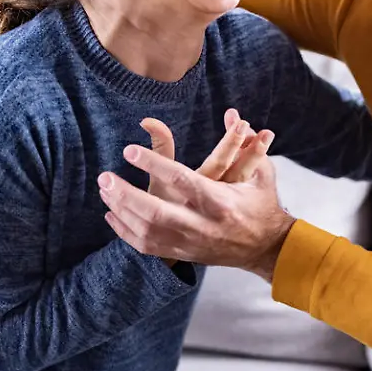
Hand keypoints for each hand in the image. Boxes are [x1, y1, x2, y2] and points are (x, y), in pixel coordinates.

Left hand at [98, 117, 293, 280]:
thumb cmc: (262, 205)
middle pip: (156, 213)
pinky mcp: (183, 253)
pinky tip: (112, 214)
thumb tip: (235, 117)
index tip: (130, 150)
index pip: (182, 180)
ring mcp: (191, 242)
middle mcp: (203, 225)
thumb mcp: (261, 174)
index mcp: (221, 201)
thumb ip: (250, 145)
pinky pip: (146, 246)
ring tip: (105, 190)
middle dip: (126, 195)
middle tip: (105, 177)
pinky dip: (125, 231)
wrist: (266, 250)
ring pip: (146, 232)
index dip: (154, 164)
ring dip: (121, 211)